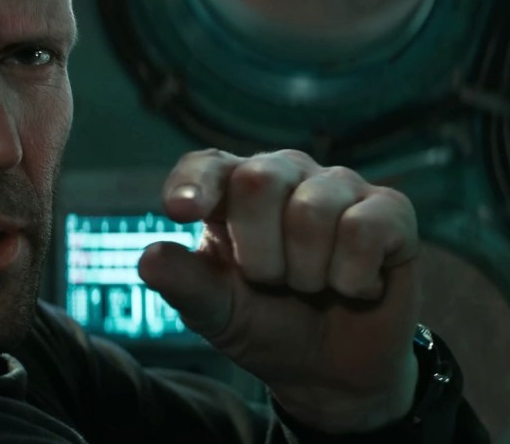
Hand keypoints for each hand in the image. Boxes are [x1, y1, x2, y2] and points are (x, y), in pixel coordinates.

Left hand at [138, 149, 420, 432]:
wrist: (329, 372)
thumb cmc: (264, 326)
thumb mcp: (215, 313)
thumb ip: (184, 284)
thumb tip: (148, 258)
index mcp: (230, 192)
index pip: (206, 166)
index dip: (194, 183)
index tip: (182, 211)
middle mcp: (283, 175)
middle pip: (259, 180)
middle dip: (260, 253)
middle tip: (271, 282)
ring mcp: (338, 188)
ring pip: (312, 209)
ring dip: (306, 272)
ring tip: (312, 287)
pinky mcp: (391, 211)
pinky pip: (364, 229)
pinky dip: (352, 276)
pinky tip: (354, 286)